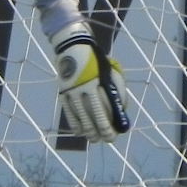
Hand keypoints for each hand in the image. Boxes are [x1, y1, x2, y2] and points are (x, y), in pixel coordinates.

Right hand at [49, 25, 129, 141]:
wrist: (73, 47)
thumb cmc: (98, 62)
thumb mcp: (112, 71)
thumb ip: (118, 90)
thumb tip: (122, 111)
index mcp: (99, 81)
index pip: (106, 108)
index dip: (110, 123)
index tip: (116, 134)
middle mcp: (85, 86)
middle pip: (94, 114)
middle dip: (102, 130)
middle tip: (108, 140)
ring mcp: (72, 90)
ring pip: (81, 116)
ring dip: (88, 131)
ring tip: (94, 139)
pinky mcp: (63, 92)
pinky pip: (69, 112)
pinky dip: (75, 124)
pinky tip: (80, 132)